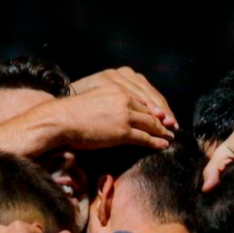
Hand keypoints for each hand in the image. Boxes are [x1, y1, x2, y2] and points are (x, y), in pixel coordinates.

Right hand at [54, 84, 173, 150]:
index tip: (162, 114)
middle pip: (150, 110)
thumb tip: (115, 112)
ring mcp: (124, 114)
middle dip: (162, 119)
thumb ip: (109, 102)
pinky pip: (144, 137)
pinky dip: (156, 141)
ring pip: (150, 123)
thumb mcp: (94, 99)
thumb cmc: (72, 113)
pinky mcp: (122, 131)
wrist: (62, 120)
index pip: (142, 97)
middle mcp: (124, 98)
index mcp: (117, 87)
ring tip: (170, 135)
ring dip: (162, 130)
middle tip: (171, 126)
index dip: (155, 107)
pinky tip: (163, 144)